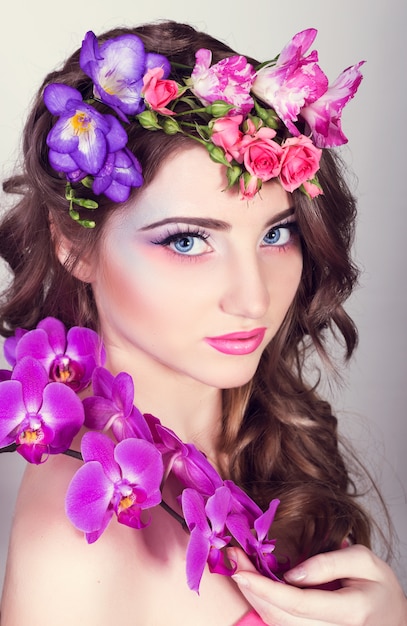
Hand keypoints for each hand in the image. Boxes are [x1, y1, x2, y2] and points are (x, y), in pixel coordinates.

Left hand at [230, 544, 406, 624]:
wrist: (391, 619)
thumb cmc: (379, 587)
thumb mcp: (365, 561)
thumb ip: (328, 563)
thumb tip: (291, 572)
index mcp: (349, 612)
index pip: (296, 603)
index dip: (264, 586)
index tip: (240, 567)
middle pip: (279, 616)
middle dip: (250, 587)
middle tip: (231, 556)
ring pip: (276, 623)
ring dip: (252, 595)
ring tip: (238, 564)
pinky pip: (281, 624)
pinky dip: (262, 602)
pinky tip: (253, 580)